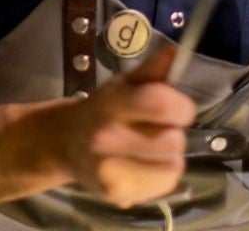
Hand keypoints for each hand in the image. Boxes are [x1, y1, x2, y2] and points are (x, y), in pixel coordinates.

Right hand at [54, 46, 195, 207]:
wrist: (66, 143)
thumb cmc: (104, 109)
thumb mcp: (124, 84)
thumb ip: (152, 71)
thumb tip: (175, 53)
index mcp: (112, 104)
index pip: (160, 105)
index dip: (181, 107)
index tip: (178, 109)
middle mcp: (108, 138)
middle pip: (173, 141)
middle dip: (173, 133)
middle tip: (159, 130)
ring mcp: (110, 170)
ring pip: (173, 168)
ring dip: (170, 158)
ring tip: (153, 150)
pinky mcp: (117, 195)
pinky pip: (165, 187)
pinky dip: (163, 177)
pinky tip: (146, 167)